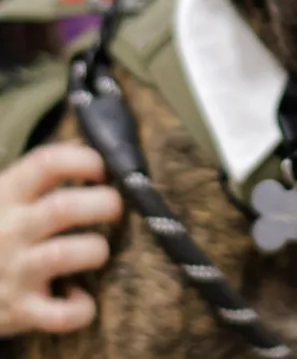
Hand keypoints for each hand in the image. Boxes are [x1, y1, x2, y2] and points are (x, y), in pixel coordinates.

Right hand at [0, 142, 122, 336]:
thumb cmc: (0, 232)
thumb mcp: (9, 198)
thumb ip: (44, 178)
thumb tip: (105, 151)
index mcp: (7, 195)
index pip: (46, 163)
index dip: (83, 160)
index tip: (104, 168)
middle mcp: (10, 229)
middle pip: (62, 208)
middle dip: (102, 204)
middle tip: (116, 207)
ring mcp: (14, 271)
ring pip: (62, 254)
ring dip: (94, 250)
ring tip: (99, 251)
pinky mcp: (20, 310)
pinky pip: (58, 314)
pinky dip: (79, 310)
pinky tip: (84, 302)